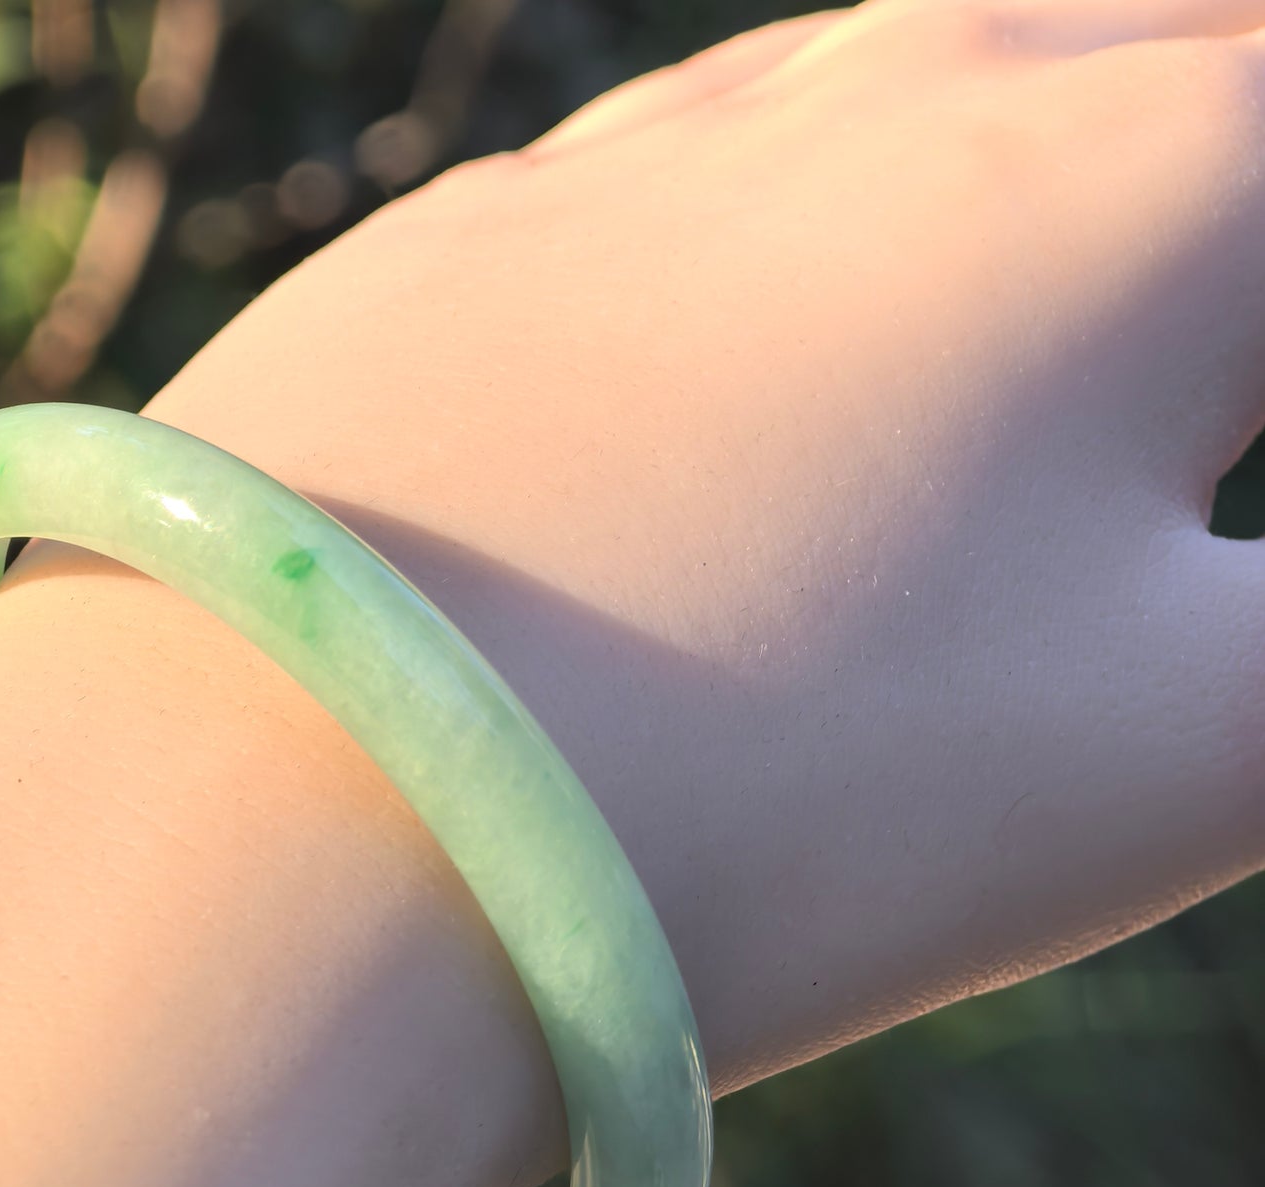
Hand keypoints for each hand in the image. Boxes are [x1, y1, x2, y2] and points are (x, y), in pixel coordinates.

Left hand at [134, 0, 1264, 1090]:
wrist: (311, 816)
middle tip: (1189, 295)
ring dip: (1027, 139)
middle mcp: (891, 99)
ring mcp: (653, 152)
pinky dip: (799, 205)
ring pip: (917, 74)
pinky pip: (693, 168)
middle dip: (1211, 169)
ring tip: (1063, 214)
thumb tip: (1224, 559)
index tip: (1209, 438)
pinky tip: (786, 275)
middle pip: (1153, 60)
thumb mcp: (1188, 748)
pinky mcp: (476, 242)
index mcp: (1135, 188)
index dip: (1263, 313)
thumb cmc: (791, 793)